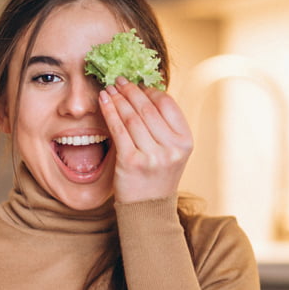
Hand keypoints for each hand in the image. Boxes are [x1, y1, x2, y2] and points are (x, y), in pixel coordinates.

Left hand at [98, 76, 192, 202]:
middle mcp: (172, 148)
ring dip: (118, 99)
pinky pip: (118, 130)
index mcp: (185, 141)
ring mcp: (152, 156)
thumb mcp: (171, 151)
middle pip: (147, 109)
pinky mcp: (131, 162)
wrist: (147, 209)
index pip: (167, 104)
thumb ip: (163, 126)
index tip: (137, 84)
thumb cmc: (156, 177)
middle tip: (119, 80)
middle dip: (130, 90)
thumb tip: (145, 92)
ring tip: (108, 89)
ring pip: (131, 117)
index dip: (150, 91)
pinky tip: (103, 102)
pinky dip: (109, 112)